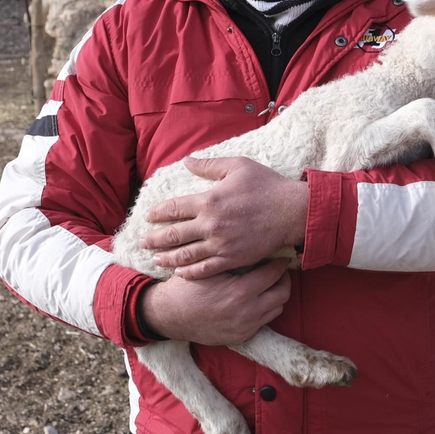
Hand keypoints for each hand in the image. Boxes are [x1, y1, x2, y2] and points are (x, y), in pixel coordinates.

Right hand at [139, 259, 291, 345]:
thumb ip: (232, 259)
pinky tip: (254, 299)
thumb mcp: (208, 267)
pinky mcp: (241, 337)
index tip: (278, 256)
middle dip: (283, 279)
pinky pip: (263, 322)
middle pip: (283, 293)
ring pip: (277, 309)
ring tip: (266, 284)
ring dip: (275, 295)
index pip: (273, 273)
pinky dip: (263, 310)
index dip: (279, 262)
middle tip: (277, 270)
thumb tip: (255, 245)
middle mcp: (247, 312)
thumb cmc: (187, 286)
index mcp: (240, 292)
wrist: (169, 315)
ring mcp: (245, 327)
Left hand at [141, 156, 307, 278]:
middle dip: (154, 239)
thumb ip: (209, 165)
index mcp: (209, 200)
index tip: (148, 217)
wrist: (292, 211)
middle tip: (142, 241)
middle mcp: (211, 224)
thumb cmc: (266, 186)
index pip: (174, 208)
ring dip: (167, 257)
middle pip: (173, 234)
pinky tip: (180, 273)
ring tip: (155, 259)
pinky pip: (205, 269)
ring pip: (185, 255)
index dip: (158, 213)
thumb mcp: (238, 166)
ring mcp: (221, 244)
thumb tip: (186, 160)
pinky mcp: (232, 258)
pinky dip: (189, 272)